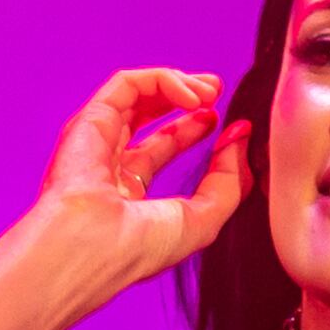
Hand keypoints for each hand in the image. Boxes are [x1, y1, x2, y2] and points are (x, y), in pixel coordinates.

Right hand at [30, 66, 253, 282]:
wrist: (92, 248)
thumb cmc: (136, 248)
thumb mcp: (203, 219)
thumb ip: (229, 180)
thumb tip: (239, 137)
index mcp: (128, 193)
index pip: (161, 146)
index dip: (193, 128)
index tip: (225, 124)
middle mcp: (109, 163)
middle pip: (147, 113)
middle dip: (186, 96)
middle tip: (216, 91)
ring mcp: (97, 140)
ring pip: (138, 93)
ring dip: (179, 83)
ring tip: (210, 90)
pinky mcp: (90, 119)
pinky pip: (128, 84)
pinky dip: (163, 80)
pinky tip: (190, 97)